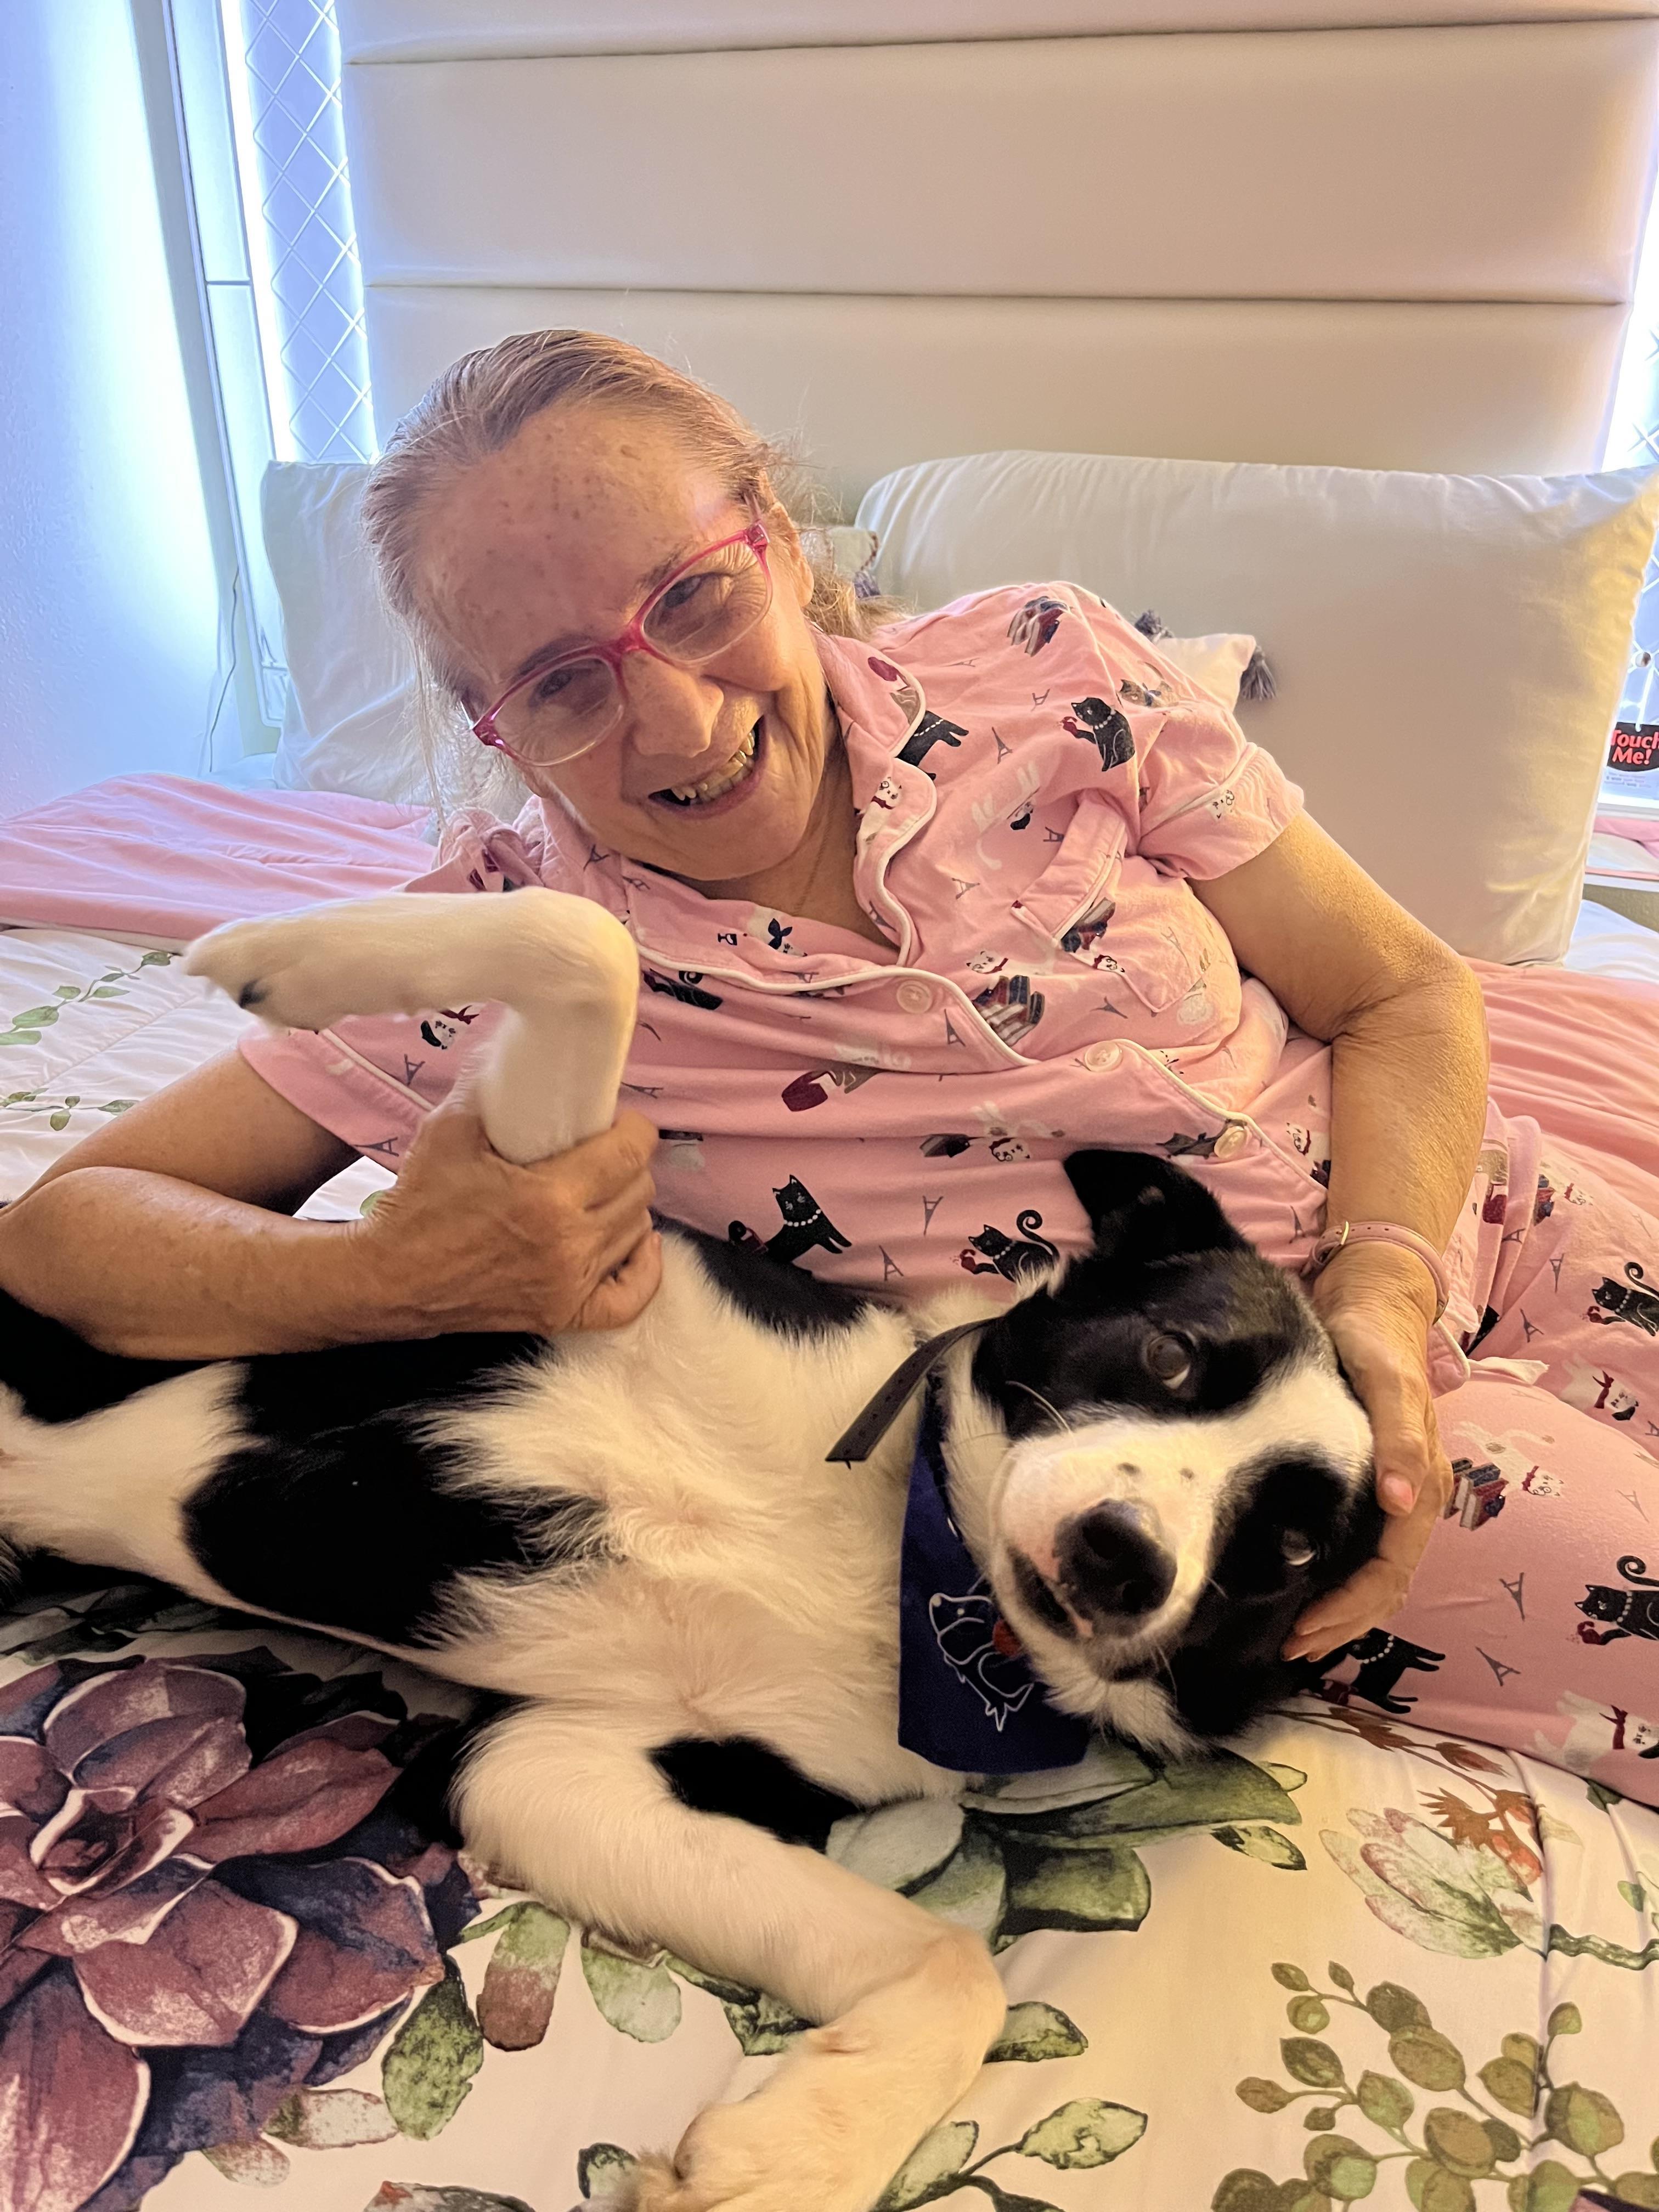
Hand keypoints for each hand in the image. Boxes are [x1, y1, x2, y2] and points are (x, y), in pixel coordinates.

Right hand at [352, 1095, 661, 1339]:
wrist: (390, 1277)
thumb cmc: (419, 1204)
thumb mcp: (450, 1130)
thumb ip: (488, 1089)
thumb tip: (519, 1053)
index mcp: (549, 1196)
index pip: (629, 1154)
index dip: (635, 1129)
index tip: (619, 1118)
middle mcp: (569, 1244)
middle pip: (639, 1191)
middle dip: (630, 1162)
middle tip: (605, 1148)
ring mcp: (568, 1285)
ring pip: (636, 1233)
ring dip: (629, 1204)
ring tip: (607, 1187)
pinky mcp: (561, 1314)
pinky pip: (630, 1300)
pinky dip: (643, 1269)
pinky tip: (637, 1241)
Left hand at [1283, 1240, 1452, 1661]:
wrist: (1368, 1299)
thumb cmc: (1373, 1338)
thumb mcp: (1385, 1379)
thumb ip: (1399, 1435)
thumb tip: (1401, 1502)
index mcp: (1419, 1483)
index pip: (1390, 1570)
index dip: (1350, 1608)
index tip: (1301, 1631)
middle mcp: (1409, 1497)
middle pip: (1383, 1584)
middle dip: (1341, 1623)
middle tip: (1288, 1647)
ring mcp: (1389, 1492)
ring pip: (1372, 1571)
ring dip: (1338, 1609)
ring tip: (1291, 1633)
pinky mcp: (1365, 1480)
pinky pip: (1357, 1547)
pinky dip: (1333, 1578)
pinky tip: (1297, 1587)